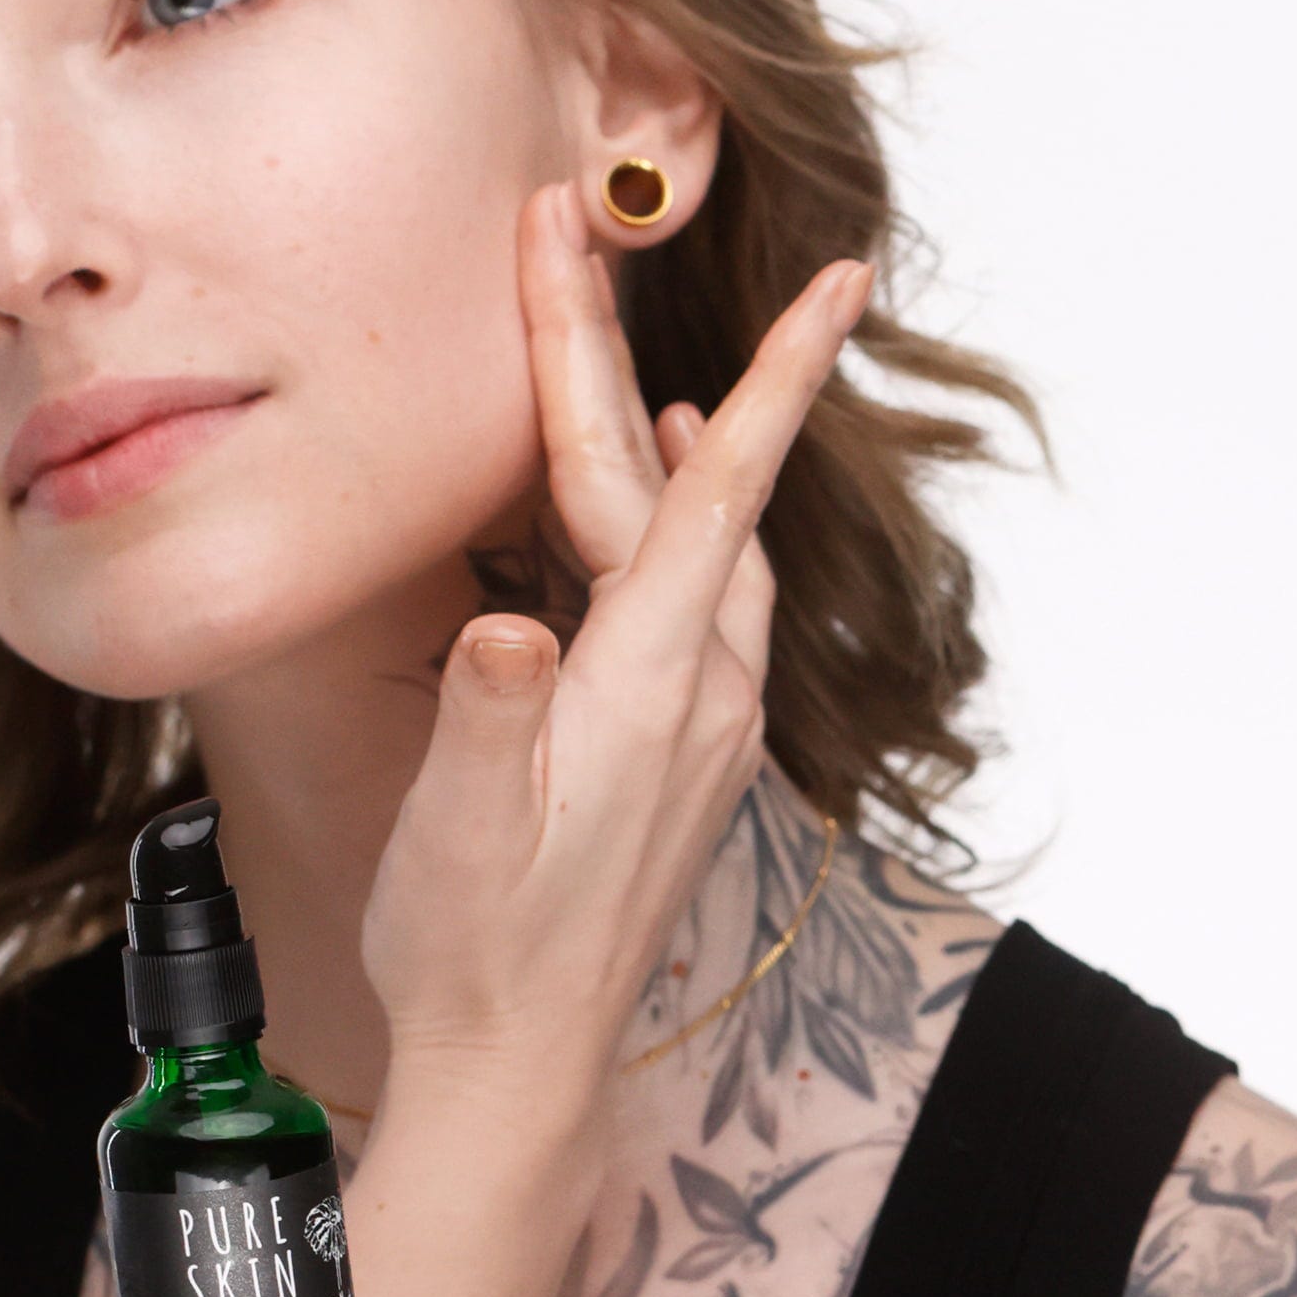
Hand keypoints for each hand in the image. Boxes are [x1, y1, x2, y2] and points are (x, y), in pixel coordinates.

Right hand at [359, 182, 866, 1110]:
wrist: (521, 1061)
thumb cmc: (474, 949)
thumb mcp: (454, 832)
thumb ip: (485, 721)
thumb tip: (508, 627)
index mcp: (650, 688)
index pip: (717, 495)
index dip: (780, 377)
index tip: (843, 279)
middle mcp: (700, 692)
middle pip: (681, 488)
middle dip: (620, 354)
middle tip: (571, 234)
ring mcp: (701, 720)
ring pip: (697, 536)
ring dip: (664, 432)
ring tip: (611, 334)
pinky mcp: (680, 746)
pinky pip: (695, 590)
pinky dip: (679, 510)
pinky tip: (660, 483)